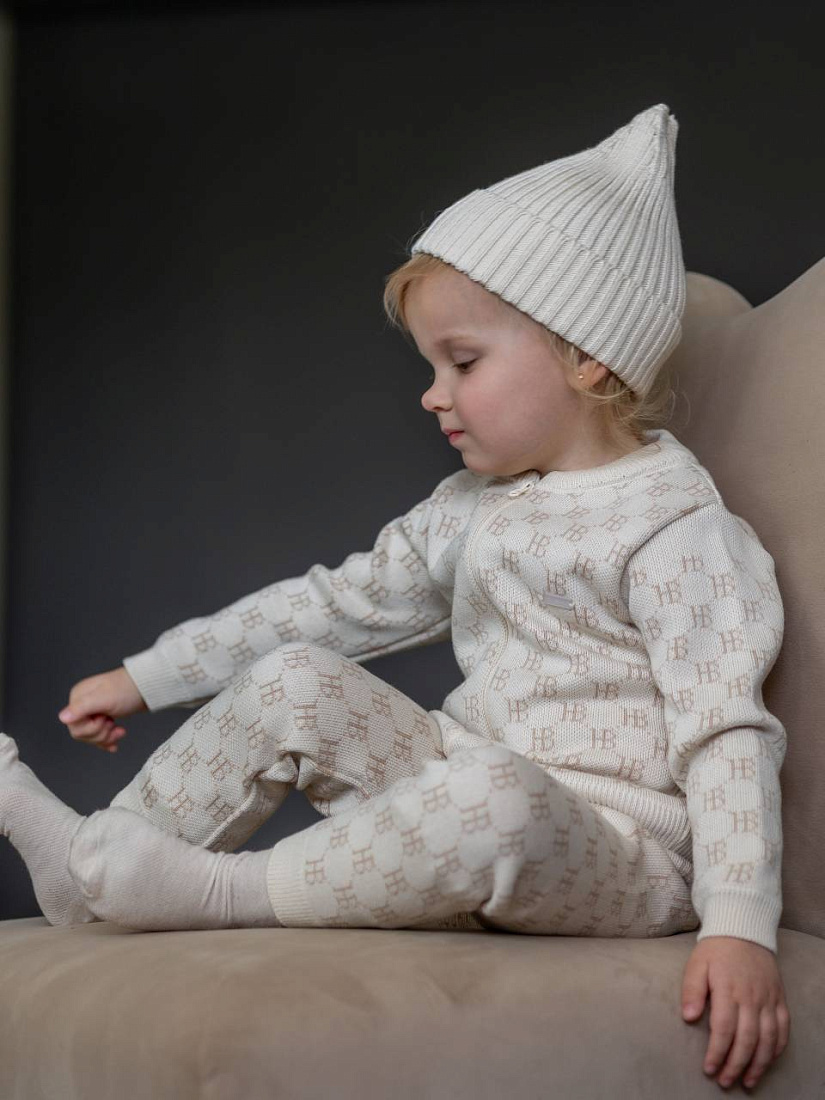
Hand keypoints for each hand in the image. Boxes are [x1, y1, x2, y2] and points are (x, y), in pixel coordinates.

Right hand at [58, 666, 147, 752]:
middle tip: (112, 723)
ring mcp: (94, 711)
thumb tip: (62, 718)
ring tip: (119, 730)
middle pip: (82, 733)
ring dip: (106, 737)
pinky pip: (100, 735)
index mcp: (78, 697)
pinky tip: (115, 742)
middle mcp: (83, 704)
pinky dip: (108, 740)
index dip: (91, 728)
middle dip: (100, 734)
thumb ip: (82, 708)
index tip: (104, 718)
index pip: (74, 726)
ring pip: (91, 736)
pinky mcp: (105, 717)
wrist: (149, 688)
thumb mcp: (103, 699)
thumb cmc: (128, 690)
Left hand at [681, 935, 789, 1089]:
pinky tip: (767, 1061)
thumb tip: (688, 1018)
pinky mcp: (779, 999)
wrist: (744, 929)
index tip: (708, 1069)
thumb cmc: (716, 949)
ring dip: (758, 1064)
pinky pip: (783, 1029)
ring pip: (768, 1039)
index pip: (724, 1029)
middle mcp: (752, 997)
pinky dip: (777, 1048)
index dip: (717, 1052)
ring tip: (747, 1081)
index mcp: (728, 989)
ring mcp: (768, 999)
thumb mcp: (697, 964)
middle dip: (736, 1065)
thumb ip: (692, 990)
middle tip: (725, 1081)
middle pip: (747, 1039)